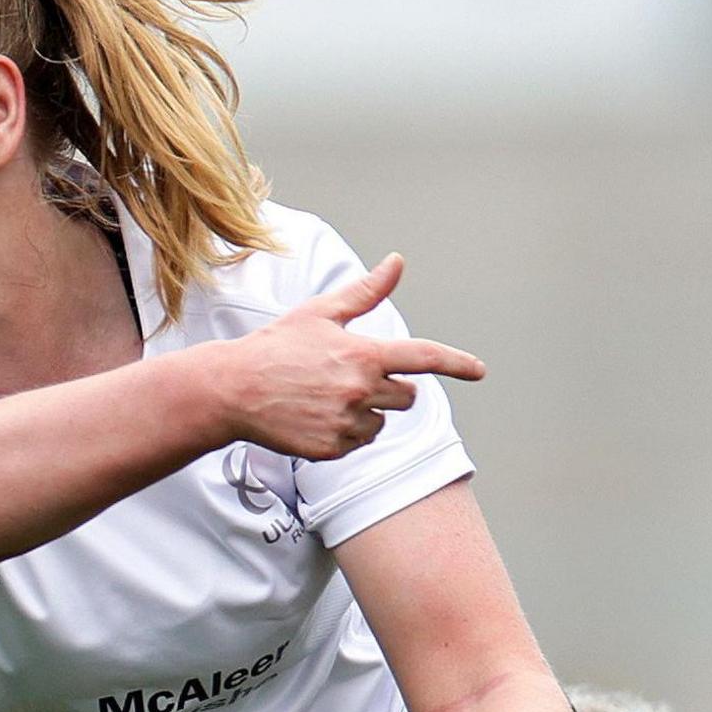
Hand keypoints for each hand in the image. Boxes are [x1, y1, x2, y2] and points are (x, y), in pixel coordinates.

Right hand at [209, 254, 486, 462]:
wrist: (232, 390)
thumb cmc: (276, 346)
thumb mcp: (321, 313)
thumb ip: (366, 292)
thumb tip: (397, 262)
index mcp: (364, 353)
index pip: (424, 357)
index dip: (457, 363)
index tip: (479, 370)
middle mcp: (360, 390)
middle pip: (406, 397)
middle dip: (390, 388)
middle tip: (350, 378)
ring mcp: (346, 422)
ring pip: (382, 422)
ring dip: (366, 412)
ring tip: (325, 397)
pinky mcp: (331, 449)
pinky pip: (357, 442)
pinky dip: (344, 433)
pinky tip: (315, 417)